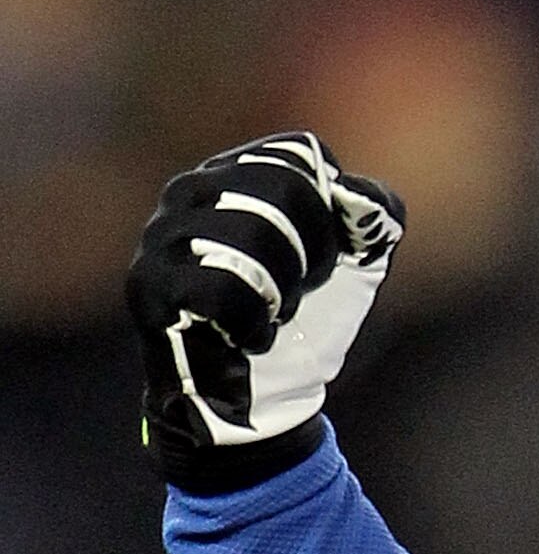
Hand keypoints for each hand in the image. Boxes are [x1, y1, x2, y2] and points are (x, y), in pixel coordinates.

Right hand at [126, 132, 402, 487]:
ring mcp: (162, 234)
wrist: (265, 400)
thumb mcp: (360, 265)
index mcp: (240, 170)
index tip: (326, 259)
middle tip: (298, 294)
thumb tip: (354, 199)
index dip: (331, 213)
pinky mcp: (148, 285)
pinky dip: (252, 323)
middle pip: (283, 188)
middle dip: (313, 256)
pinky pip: (221, 287)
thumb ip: (375, 217)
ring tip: (270, 315)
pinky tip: (245, 337)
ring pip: (253, 236)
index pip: (299, 153)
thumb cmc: (308, 323)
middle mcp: (191, 189)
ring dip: (282, 293)